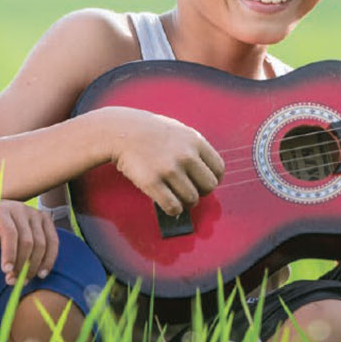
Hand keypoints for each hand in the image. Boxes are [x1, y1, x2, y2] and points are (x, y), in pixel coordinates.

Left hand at [0, 199, 58, 284]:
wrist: (1, 208)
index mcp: (2, 211)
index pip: (10, 233)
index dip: (9, 253)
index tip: (6, 271)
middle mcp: (21, 209)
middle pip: (27, 241)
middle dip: (21, 264)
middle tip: (12, 281)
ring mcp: (36, 214)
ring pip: (41, 243)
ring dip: (34, 266)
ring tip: (24, 280)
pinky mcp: (46, 219)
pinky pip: (53, 242)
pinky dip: (49, 259)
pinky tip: (42, 273)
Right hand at [104, 106, 224, 216]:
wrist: (122, 131)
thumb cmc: (151, 132)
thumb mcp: (179, 131)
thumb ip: (195, 149)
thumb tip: (207, 173)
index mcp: (195, 141)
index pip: (218, 169)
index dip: (212, 179)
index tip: (202, 182)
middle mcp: (185, 155)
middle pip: (208, 187)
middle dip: (200, 192)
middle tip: (189, 191)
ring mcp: (169, 169)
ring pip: (191, 199)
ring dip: (185, 202)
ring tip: (176, 197)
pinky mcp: (152, 182)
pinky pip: (173, 207)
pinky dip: (173, 210)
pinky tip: (168, 204)